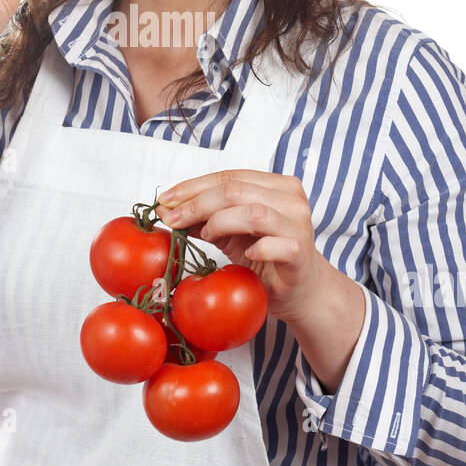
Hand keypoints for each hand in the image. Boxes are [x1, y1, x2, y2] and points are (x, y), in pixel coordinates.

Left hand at [156, 170, 325, 326]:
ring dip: (220, 222)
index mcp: (276, 185)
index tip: (165, 200)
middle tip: (173, 219)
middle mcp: (291, 199)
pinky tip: (246, 254)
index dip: (193, 187)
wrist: (300, 290)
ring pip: (253, 212)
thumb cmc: (266, 255)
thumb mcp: (229, 233)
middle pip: (236, 190)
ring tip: (207, 236)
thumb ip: (203, 218)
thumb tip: (166, 210)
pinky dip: (257, 248)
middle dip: (197, 204)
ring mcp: (298, 225)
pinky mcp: (300, 253)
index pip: (228, 176)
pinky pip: (277, 245)